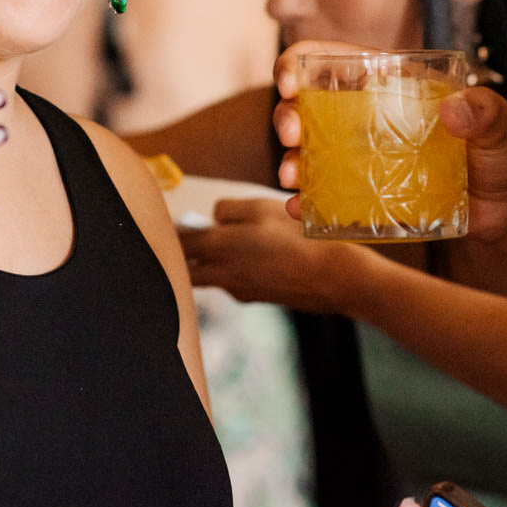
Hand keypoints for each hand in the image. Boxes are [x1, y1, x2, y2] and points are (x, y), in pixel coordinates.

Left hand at [179, 198, 359, 313]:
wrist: (332, 276)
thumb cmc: (298, 236)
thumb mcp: (262, 208)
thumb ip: (228, 210)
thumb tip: (214, 218)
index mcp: (218, 246)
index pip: (179, 242)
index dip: (174, 231)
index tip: (176, 222)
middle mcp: (221, 273)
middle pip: (187, 268)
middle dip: (185, 254)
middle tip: (194, 236)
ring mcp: (237, 290)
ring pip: (209, 277)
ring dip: (208, 263)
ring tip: (230, 244)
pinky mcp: (253, 298)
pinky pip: (231, 283)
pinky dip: (232, 271)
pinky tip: (256, 259)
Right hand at [272, 41, 506, 270]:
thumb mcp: (503, 124)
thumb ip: (484, 111)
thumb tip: (454, 112)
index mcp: (395, 88)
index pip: (339, 63)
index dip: (304, 63)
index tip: (290, 80)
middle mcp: (373, 120)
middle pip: (314, 107)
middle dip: (288, 114)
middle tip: (289, 132)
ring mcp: (371, 160)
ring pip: (315, 152)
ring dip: (293, 159)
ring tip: (292, 175)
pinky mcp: (375, 198)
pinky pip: (332, 198)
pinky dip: (310, 203)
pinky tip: (298, 208)